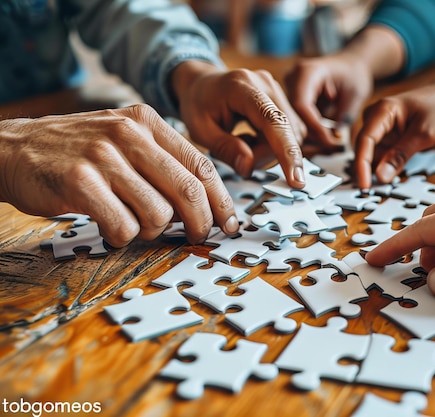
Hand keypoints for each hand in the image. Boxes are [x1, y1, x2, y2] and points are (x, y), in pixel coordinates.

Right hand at [0, 105, 237, 246]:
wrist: (12, 149)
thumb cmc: (76, 152)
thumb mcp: (122, 139)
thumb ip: (160, 161)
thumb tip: (203, 202)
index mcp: (146, 122)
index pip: (201, 165)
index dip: (221, 200)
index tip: (229, 223)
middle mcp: (129, 134)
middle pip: (188, 191)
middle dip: (199, 223)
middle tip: (196, 236)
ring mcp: (104, 156)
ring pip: (158, 213)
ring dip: (152, 232)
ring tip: (133, 226)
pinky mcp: (80, 181)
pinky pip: (123, 226)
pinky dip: (122, 238)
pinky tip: (110, 229)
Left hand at [172, 60, 305, 188]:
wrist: (201, 84)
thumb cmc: (198, 104)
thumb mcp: (200, 131)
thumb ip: (225, 148)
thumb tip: (249, 167)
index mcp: (241, 87)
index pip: (272, 120)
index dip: (286, 151)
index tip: (295, 179)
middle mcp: (265, 84)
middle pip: (284, 131)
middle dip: (266, 155)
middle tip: (240, 159)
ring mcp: (277, 90)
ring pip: (290, 135)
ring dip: (268, 150)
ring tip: (242, 144)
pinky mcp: (283, 101)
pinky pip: (289, 132)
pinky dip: (272, 144)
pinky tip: (251, 139)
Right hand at [285, 53, 372, 147]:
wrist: (350, 66)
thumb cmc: (354, 76)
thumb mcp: (356, 95)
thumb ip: (345, 116)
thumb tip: (334, 138)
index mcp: (308, 71)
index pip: (302, 104)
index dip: (314, 126)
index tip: (330, 140)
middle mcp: (293, 78)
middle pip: (294, 114)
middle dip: (313, 134)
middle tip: (333, 146)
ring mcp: (288, 88)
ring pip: (293, 120)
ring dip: (312, 135)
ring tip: (332, 142)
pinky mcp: (290, 98)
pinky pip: (296, 120)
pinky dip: (311, 131)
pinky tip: (325, 137)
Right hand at [354, 66, 434, 189]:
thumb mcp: (424, 135)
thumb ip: (400, 155)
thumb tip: (380, 176)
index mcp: (383, 110)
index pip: (365, 140)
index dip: (362, 165)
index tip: (365, 185)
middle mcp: (377, 116)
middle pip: (364, 147)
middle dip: (365, 168)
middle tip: (369, 191)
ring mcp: (381, 125)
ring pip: (371, 152)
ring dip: (374, 168)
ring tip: (378, 186)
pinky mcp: (388, 134)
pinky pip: (381, 152)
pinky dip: (384, 164)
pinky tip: (388, 175)